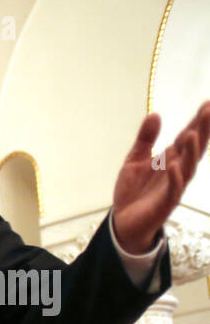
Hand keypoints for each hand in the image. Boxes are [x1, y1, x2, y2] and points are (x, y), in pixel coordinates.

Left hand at [112, 101, 209, 252]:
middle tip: (209, 110)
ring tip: (192, 134)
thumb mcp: (135, 160)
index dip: (197, 121)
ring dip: (191, 151)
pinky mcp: (165, 203)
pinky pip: (173, 190)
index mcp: (170, 158)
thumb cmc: (134, 190)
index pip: (186, 136)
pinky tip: (174, 166)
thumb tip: (155, 114)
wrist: (123, 221)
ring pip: (187, 167)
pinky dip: (174, 178)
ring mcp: (173, 186)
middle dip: (202, 130)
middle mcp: (176, 169)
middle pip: (193, 148)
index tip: (207, 102)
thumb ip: (145, 139)